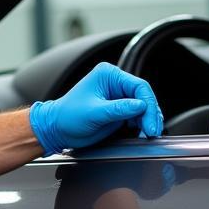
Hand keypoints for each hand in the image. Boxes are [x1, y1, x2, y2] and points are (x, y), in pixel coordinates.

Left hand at [29, 62, 162, 154]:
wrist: (57, 129)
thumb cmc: (68, 116)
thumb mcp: (93, 113)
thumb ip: (118, 109)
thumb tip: (140, 106)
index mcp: (108, 75)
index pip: (138, 86)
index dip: (147, 104)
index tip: (150, 122)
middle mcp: (115, 83)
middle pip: (144, 96)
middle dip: (150, 114)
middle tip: (152, 131)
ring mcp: (118, 97)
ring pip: (143, 107)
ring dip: (148, 120)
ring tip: (148, 133)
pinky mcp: (119, 111)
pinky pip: (137, 116)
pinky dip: (143, 124)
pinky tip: (143, 133)